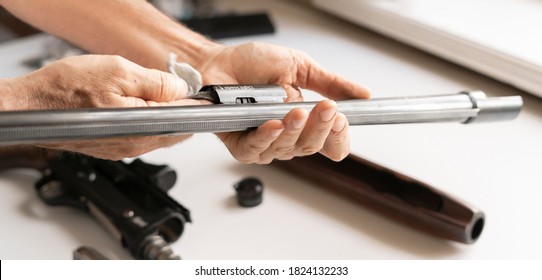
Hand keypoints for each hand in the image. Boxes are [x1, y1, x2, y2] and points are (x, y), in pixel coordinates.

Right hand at [14, 55, 207, 159]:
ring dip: (158, 115)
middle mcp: (136, 146)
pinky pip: (141, 136)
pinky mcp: (114, 150)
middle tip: (163, 88)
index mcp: (143, 128)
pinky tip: (127, 106)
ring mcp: (125, 150)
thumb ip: (157, 83)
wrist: (33, 106)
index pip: (185, 119)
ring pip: (158, 133)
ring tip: (139, 94)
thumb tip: (182, 90)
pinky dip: (142, 121)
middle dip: (175, 109)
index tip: (190, 92)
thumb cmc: (68, 88)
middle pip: (174, 129)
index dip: (191, 102)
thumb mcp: (120, 72)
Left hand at [197, 42, 370, 162]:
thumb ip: (331, 83)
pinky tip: (274, 124)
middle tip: (327, 108)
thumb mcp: (301, 68)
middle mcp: (287, 138)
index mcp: (305, 123)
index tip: (342, 118)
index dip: (339, 136)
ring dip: (295, 130)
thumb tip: (363, 95)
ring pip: (287, 149)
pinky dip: (267, 137)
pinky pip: (257, 149)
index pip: (331, 143)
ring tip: (297, 111)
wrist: (219, 61)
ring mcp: (265, 144)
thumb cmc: (254, 66)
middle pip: (312, 147)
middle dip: (322, 127)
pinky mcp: (241, 146)